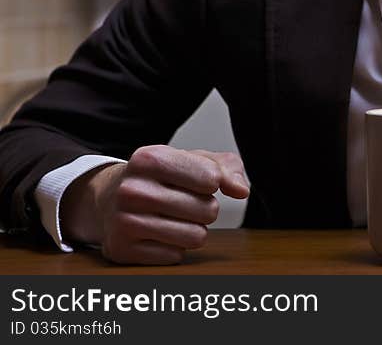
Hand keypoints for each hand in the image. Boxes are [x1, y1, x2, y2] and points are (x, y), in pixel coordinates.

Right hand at [60, 145, 249, 264]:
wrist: (107, 197)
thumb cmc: (160, 176)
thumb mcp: (192, 159)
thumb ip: (226, 168)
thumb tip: (241, 190)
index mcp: (150, 158)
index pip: (211, 178)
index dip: (214, 182)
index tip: (201, 180)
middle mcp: (132, 189)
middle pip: (208, 210)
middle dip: (205, 207)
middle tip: (184, 201)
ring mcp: (123, 221)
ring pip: (196, 236)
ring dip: (194, 229)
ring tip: (174, 217)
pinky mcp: (121, 250)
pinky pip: (176, 255)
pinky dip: (174, 246)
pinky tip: (157, 232)